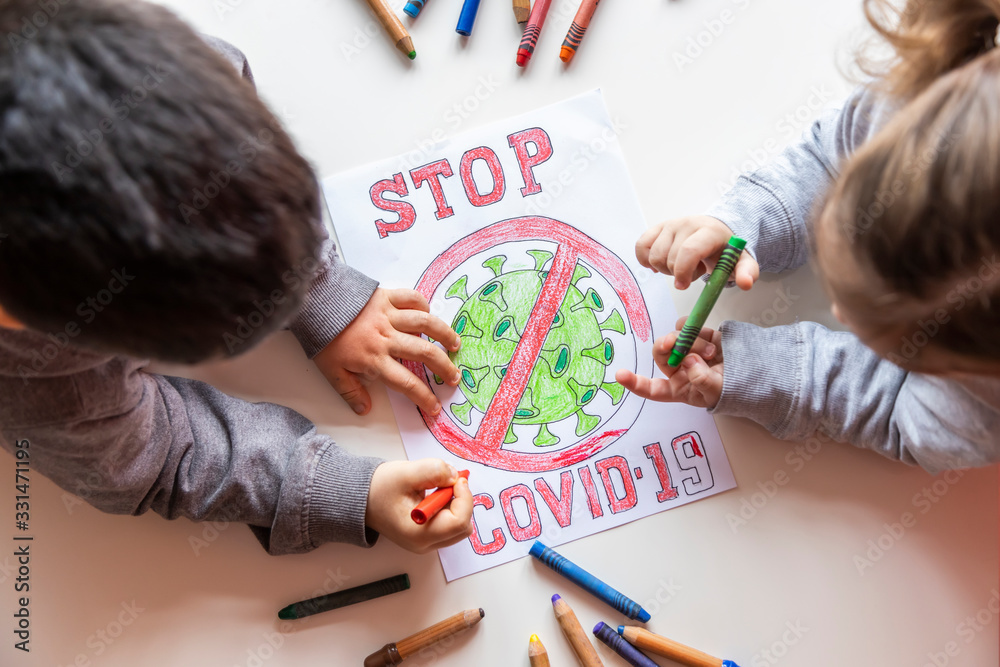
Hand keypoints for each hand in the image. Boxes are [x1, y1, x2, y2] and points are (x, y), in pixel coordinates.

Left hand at [314, 288, 460, 415]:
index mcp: (374, 360)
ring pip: (425, 324)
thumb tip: (365, 410)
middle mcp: (387, 338)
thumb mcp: (332, 372)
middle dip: (444, 367)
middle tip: (454, 377)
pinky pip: (412, 298)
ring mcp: (388, 315)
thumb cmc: (323, 339)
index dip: (424, 397)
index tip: (435, 407)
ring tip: (455, 344)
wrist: (313, 304)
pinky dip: (423, 304)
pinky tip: (429, 313)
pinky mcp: (386, 297)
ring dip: (444, 334)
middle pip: (424, 353)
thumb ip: (350, 392)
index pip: (406, 383)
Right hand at [366, 459, 473, 553]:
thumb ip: (433, 471)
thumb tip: (455, 476)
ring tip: (436, 488)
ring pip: (459, 526)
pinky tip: (433, 494)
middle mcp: (424, 544)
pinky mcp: (426, 536)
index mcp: (418, 534)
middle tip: (447, 482)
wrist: (360, 498)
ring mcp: (426, 543)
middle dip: (462, 502)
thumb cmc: (378, 488)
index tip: (456, 479)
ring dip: (456, 504)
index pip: (459, 522)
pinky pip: (450, 524)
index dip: (464, 498)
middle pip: (463, 527)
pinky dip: (449, 507)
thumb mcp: (406, 473)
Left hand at [616, 317, 724, 408]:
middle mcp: (678, 369)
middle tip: (677, 341)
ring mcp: (687, 350)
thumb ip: (702, 380)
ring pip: (677, 336)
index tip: (621, 375)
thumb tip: (689, 361)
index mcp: (678, 388)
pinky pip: (688, 325)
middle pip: (661, 352)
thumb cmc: (733, 390)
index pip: (652, 389)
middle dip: (667, 344)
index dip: (635, 383)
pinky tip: (713, 340)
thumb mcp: (718, 392)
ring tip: (713, 353)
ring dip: (693, 341)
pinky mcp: (698, 335)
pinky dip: (698, 329)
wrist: (755, 372)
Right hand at [636, 216, 758, 289]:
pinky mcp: (657, 228)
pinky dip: (646, 260)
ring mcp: (670, 225)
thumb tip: (745, 284)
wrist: (716, 231)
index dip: (683, 272)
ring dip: (665, 269)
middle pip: (670, 258)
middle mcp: (687, 224)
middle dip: (678, 274)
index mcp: (708, 231)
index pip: (689, 251)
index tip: (683, 286)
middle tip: (692, 272)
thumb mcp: (741, 262)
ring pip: (654, 256)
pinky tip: (660, 264)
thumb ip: (747, 272)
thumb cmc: (725, 250)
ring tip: (681, 266)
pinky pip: (641, 246)